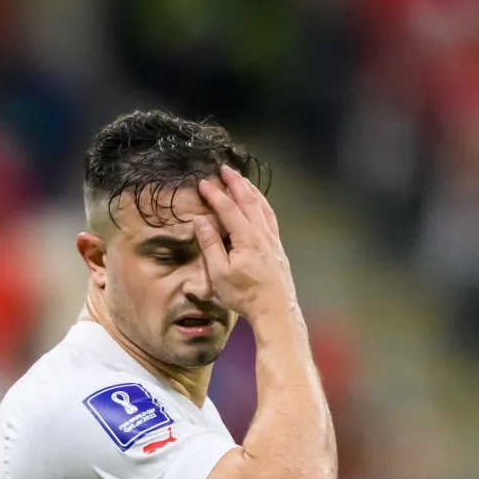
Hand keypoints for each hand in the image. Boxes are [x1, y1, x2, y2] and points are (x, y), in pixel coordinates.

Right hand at [194, 166, 298, 322]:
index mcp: (247, 238)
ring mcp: (273, 239)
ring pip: (262, 206)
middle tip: (225, 169)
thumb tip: (201, 221)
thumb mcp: (219, 273)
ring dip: (251, 190)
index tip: (203, 182)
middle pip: (249, 200)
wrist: (276, 310)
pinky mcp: (277, 246)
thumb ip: (210, 245)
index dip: (215, 194)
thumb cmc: (245, 295)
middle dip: (236, 183)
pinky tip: (259, 203)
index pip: (228, 209)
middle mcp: (262, 233)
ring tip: (242, 179)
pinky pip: (270, 216)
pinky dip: (262, 203)